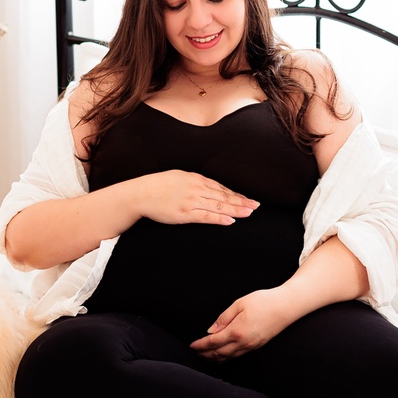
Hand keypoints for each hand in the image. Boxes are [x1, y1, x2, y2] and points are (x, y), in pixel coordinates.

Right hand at [136, 171, 258, 225]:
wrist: (141, 193)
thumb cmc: (158, 185)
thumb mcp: (179, 177)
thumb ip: (195, 181)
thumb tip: (209, 188)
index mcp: (196, 178)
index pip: (221, 187)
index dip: (236, 194)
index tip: (247, 198)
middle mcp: (196, 188)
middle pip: (224, 196)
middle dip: (241, 201)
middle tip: (256, 205)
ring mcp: (191, 201)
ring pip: (218, 206)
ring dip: (235, 209)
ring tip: (249, 213)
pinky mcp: (185, 214)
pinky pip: (205, 217)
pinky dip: (219, 218)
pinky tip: (230, 220)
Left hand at [190, 288, 294, 360]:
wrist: (286, 306)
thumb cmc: (264, 301)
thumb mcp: (240, 304)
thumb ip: (223, 318)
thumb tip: (211, 330)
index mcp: (236, 331)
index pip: (213, 342)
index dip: (200, 345)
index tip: (192, 346)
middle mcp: (243, 342)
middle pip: (219, 353)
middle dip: (205, 354)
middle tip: (195, 352)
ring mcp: (251, 346)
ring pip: (228, 357)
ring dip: (215, 358)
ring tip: (205, 357)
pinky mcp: (257, 346)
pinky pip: (238, 356)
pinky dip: (226, 358)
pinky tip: (222, 356)